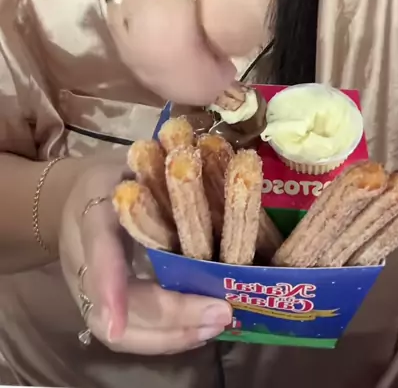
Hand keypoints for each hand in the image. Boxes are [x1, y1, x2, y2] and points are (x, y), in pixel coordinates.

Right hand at [59, 156, 231, 353]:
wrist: (69, 197)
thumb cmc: (113, 178)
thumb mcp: (133, 164)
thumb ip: (164, 175)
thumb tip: (220, 177)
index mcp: (93, 213)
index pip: (99, 250)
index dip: (108, 285)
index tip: (116, 323)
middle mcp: (85, 261)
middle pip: (122, 302)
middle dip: (171, 315)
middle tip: (221, 312)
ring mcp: (88, 290)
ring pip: (124, 331)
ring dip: (172, 335)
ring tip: (215, 326)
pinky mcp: (98, 308)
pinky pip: (130, 334)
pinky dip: (166, 339)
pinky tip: (199, 331)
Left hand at [102, 0, 333, 103]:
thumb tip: (181, 41)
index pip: (121, 33)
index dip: (160, 66)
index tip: (194, 66)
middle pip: (143, 49)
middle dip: (184, 81)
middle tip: (221, 78)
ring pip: (179, 44)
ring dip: (214, 66)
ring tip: (238, 43)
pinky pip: (234, 20)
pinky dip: (246, 34)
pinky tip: (260, 10)